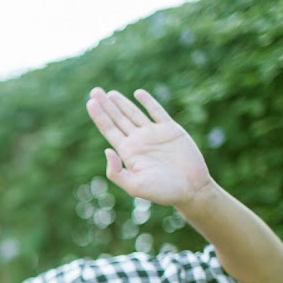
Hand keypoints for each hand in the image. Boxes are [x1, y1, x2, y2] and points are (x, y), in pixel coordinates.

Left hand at [86, 87, 212, 208]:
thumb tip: (107, 150)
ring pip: (134, 113)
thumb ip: (117, 172)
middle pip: (118, 119)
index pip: (109, 130)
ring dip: (122, 103)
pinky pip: (157, 112)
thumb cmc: (163, 191)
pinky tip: (138, 93)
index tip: (90, 103)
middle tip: (94, 91)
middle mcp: (138, 141)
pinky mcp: (171, 130)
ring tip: (109, 93)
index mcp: (128, 153)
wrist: (191, 189)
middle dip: (106, 105)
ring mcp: (154, 134)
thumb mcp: (135, 186)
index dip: (99, 116)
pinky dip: (148, 102)